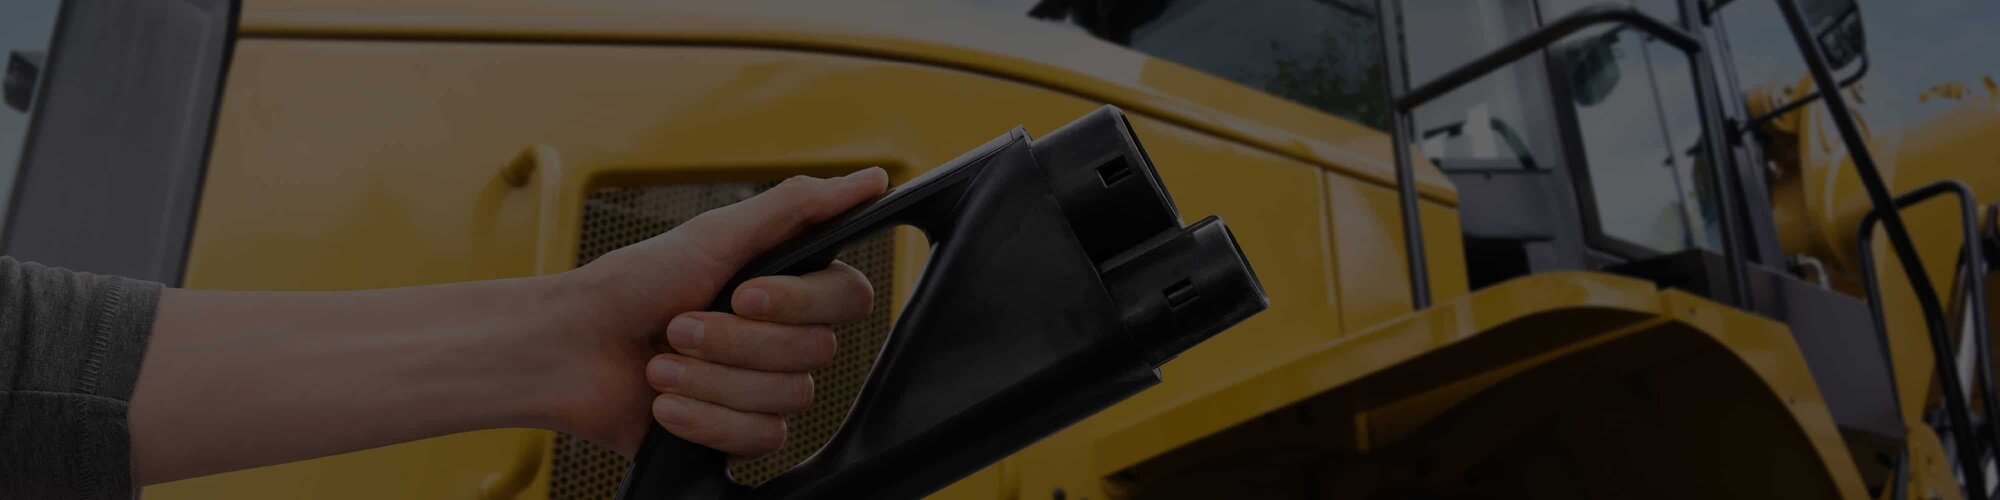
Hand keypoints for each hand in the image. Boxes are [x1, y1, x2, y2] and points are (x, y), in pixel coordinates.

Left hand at [548, 168, 887, 456]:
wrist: (568, 351)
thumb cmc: (630, 285)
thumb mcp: (715, 233)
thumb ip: (798, 206)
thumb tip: (870, 179)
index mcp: (785, 284)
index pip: (849, 298)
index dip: (799, 303)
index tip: (745, 294)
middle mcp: (781, 336)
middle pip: (817, 352)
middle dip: (736, 342)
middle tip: (679, 325)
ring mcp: (761, 387)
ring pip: (789, 398)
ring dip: (713, 380)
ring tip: (660, 364)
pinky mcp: (738, 433)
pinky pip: (761, 438)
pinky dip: (705, 419)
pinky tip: (667, 403)